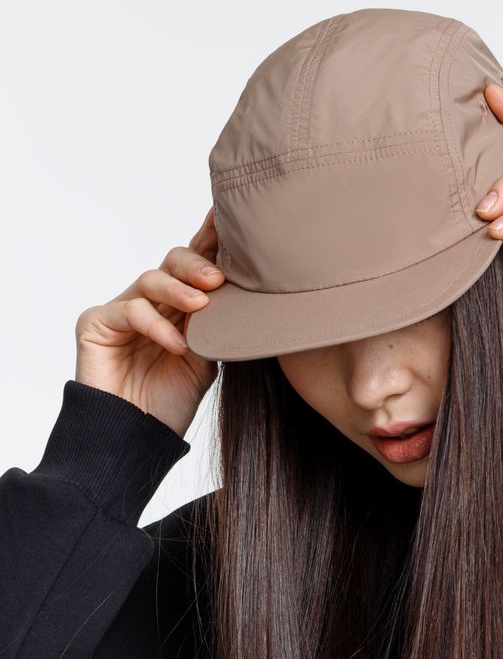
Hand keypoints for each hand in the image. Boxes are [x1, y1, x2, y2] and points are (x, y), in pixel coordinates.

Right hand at [74, 208, 223, 437]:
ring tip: (201, 306)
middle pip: (173, 261)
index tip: (232, 218)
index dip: (212, 238)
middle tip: (219, 278)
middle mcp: (151, 301)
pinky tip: (177, 345)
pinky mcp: (95, 323)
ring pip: (151, 279)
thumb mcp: (208, 357)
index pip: (197, 264)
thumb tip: (251, 289)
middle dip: (197, 263)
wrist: (138, 440)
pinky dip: (156, 326)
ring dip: (179, 290)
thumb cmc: (172, 401)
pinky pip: (129, 310)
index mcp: (180, 306)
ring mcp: (122, 310)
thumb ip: (220, 321)